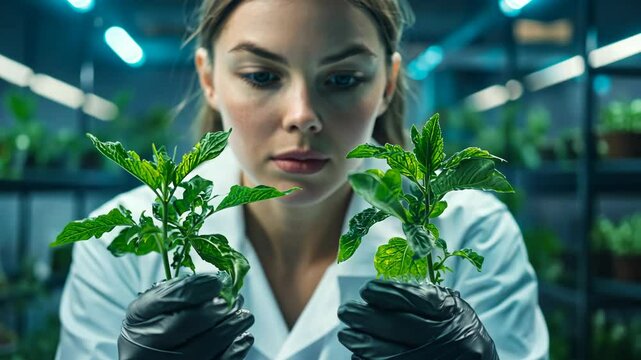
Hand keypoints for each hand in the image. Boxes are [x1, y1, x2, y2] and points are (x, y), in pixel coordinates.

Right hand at [118, 273, 253, 359]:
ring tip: (244, 315)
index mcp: (137, 320)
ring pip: (201, 349)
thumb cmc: (155, 327)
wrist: (148, 359)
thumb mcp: (156, 306)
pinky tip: (243, 337)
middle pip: (182, 326)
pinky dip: (233, 351)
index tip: (218, 281)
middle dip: (216, 309)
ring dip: (230, 328)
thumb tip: (215, 281)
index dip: (194, 289)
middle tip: (236, 299)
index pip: (163, 300)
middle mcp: (144, 347)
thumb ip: (179, 291)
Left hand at [337, 279, 498, 359]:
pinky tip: (359, 355)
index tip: (366, 290)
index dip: (388, 294)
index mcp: (454, 313)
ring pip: (391, 354)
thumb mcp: (451, 309)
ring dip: (362, 343)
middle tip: (345, 311)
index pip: (416, 299)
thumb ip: (422, 299)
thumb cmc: (459, 331)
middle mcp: (451, 338)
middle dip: (366, 318)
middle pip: (400, 326)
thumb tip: (375, 294)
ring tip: (346, 335)